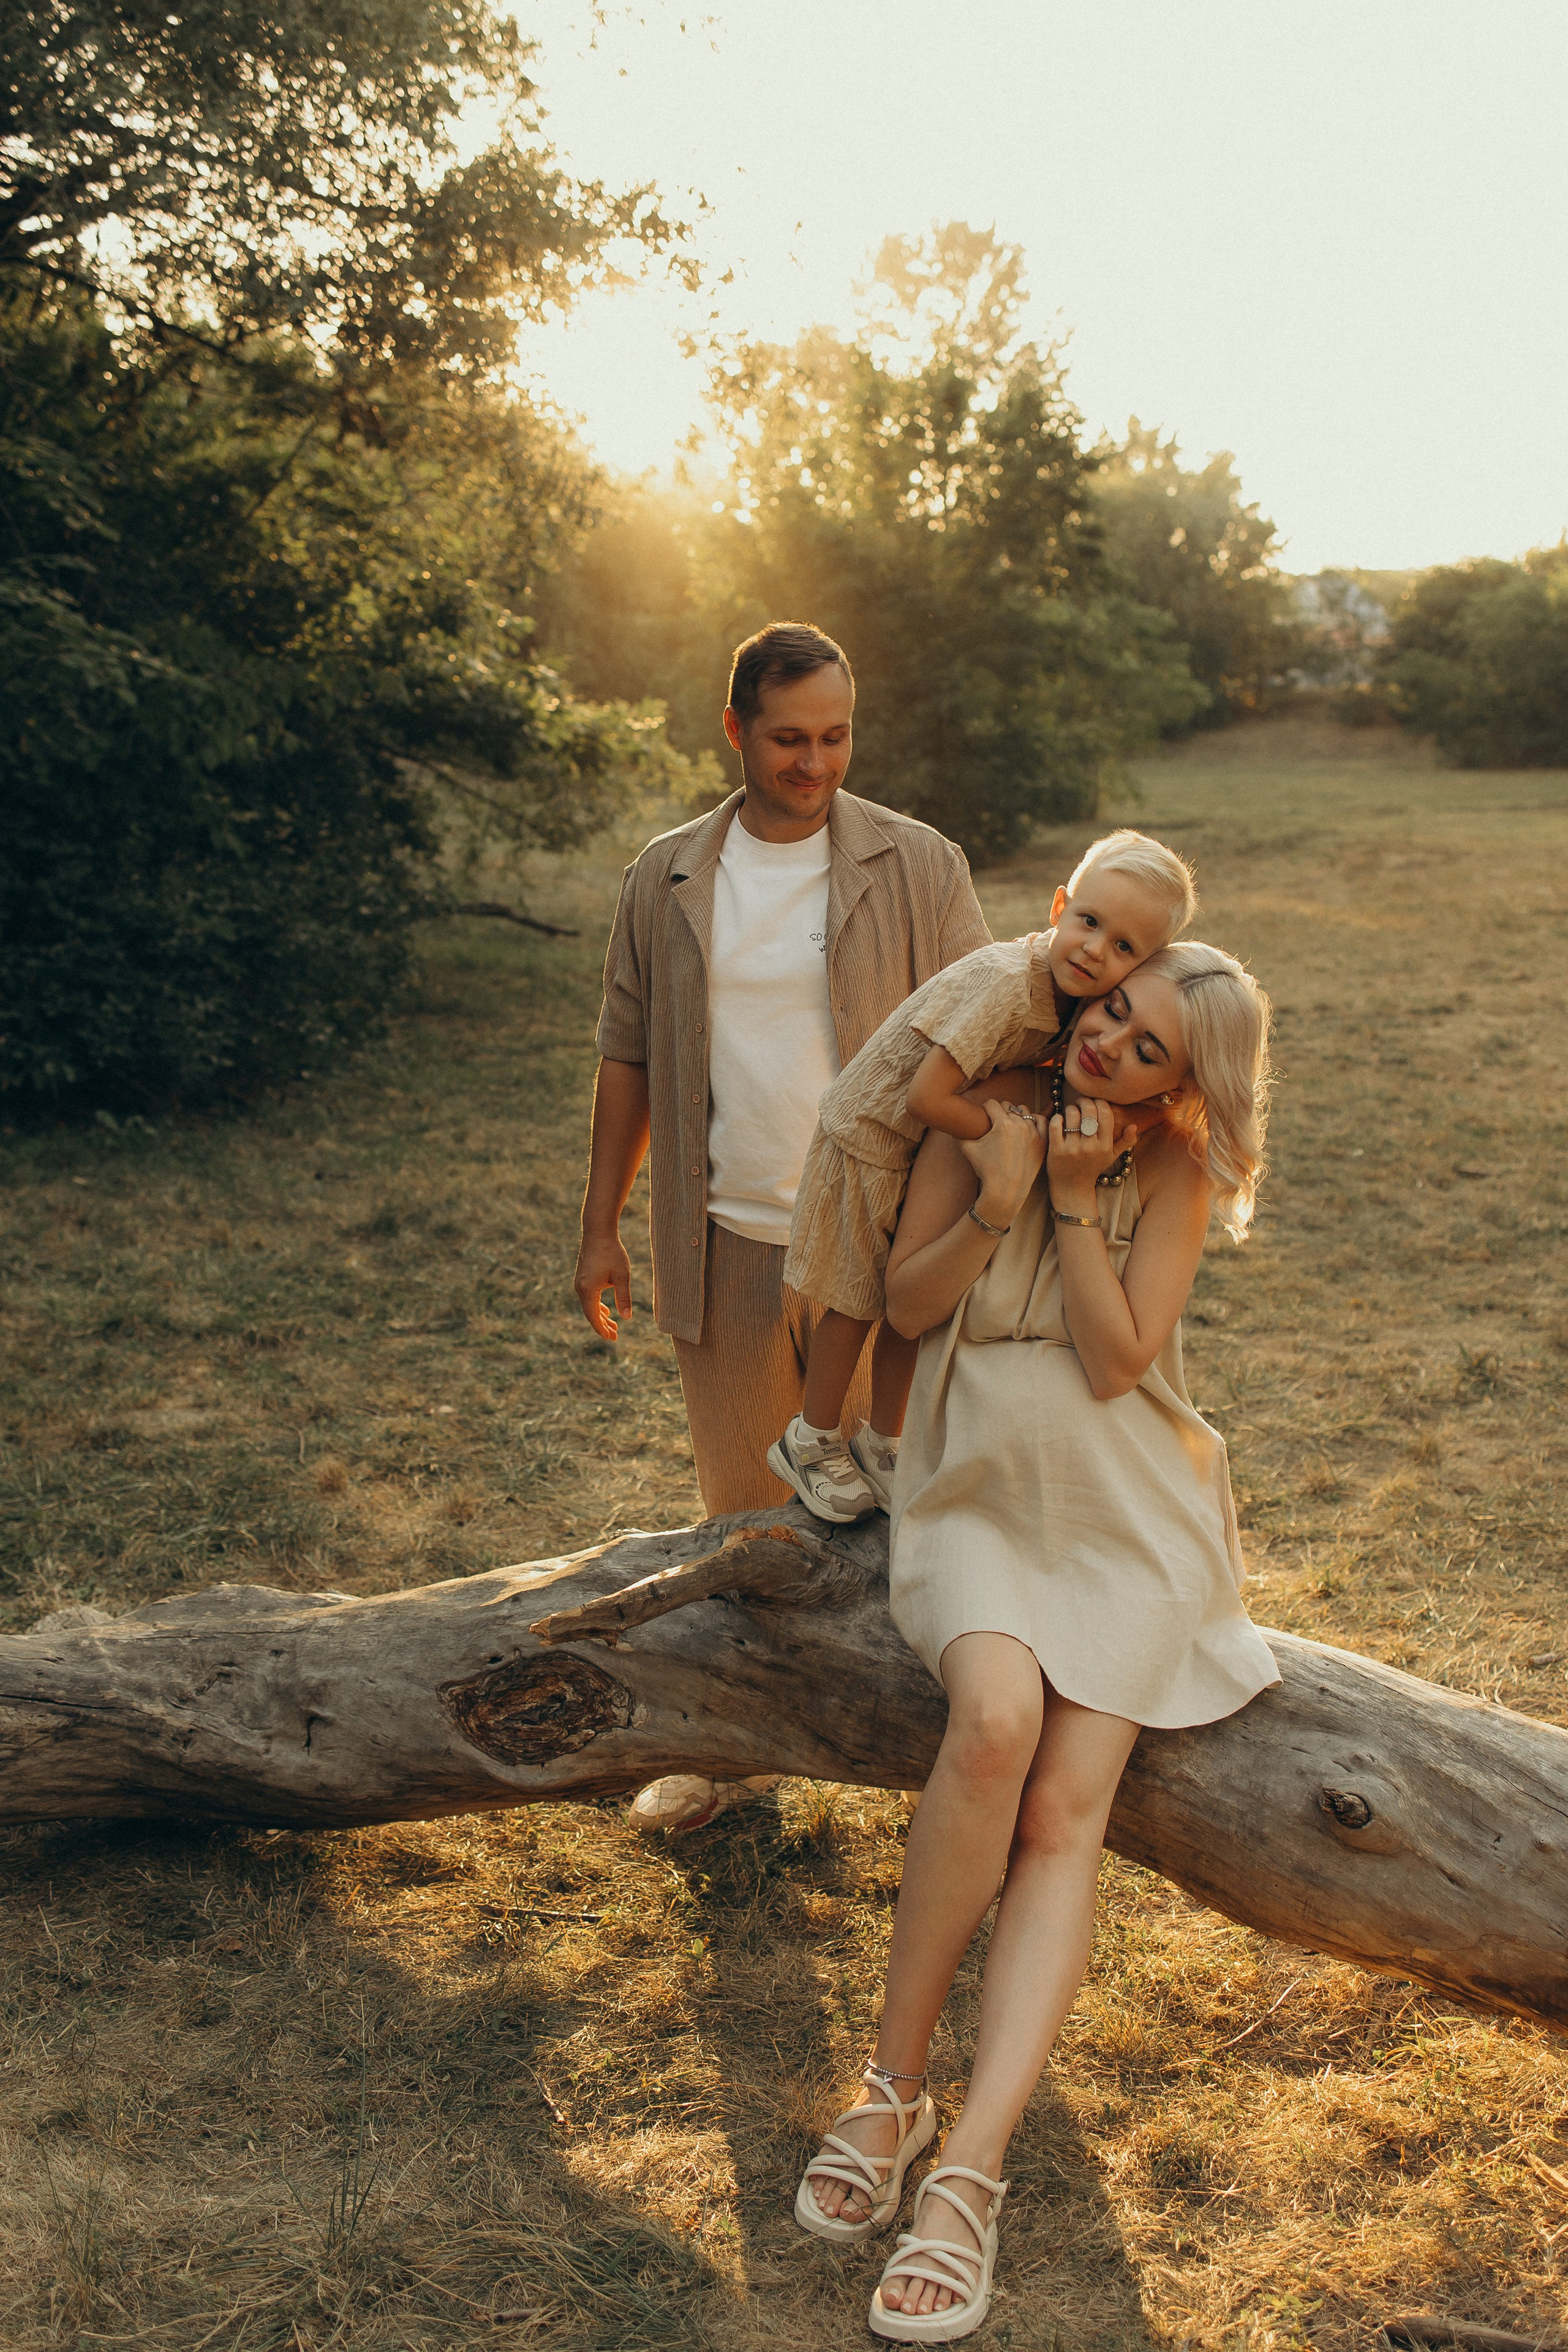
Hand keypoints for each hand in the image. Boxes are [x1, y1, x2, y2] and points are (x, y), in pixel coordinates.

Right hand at [574, 1227, 631, 1340]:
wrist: (598, 1231)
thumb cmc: (612, 1252)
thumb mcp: (622, 1276)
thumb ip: (624, 1298)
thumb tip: (627, 1318)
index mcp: (588, 1290)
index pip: (593, 1317)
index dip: (602, 1329)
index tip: (612, 1339)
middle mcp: (580, 1288)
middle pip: (590, 1313)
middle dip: (602, 1325)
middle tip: (615, 1336)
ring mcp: (579, 1282)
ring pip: (589, 1305)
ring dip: (600, 1316)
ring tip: (613, 1325)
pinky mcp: (582, 1277)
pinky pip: (588, 1297)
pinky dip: (597, 1306)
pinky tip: (605, 1309)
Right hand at [959, 1099, 1046, 1227]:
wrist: (1006, 1190)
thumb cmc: (987, 1171)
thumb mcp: (968, 1150)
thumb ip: (959, 1134)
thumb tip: (952, 1125)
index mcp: (1002, 1124)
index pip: (992, 1104)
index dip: (984, 1108)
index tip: (983, 1115)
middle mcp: (1020, 1125)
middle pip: (1008, 1106)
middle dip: (999, 1111)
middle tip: (994, 1122)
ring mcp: (1033, 1133)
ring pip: (1024, 1111)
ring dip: (1016, 1115)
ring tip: (1009, 1125)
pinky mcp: (1042, 1141)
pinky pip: (1041, 1121)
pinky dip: (1034, 1121)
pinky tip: (1026, 1127)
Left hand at [1048, 1091, 1134, 1214]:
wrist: (1072, 1188)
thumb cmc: (1092, 1167)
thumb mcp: (1111, 1156)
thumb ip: (1125, 1141)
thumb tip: (1134, 1125)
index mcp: (1105, 1146)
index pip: (1106, 1113)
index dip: (1100, 1102)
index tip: (1094, 1102)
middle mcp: (1090, 1147)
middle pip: (1089, 1110)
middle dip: (1084, 1101)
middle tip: (1080, 1103)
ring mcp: (1073, 1149)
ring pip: (1072, 1115)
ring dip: (1071, 1108)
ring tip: (1071, 1111)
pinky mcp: (1056, 1151)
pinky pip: (1056, 1125)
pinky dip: (1057, 1118)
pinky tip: (1060, 1119)